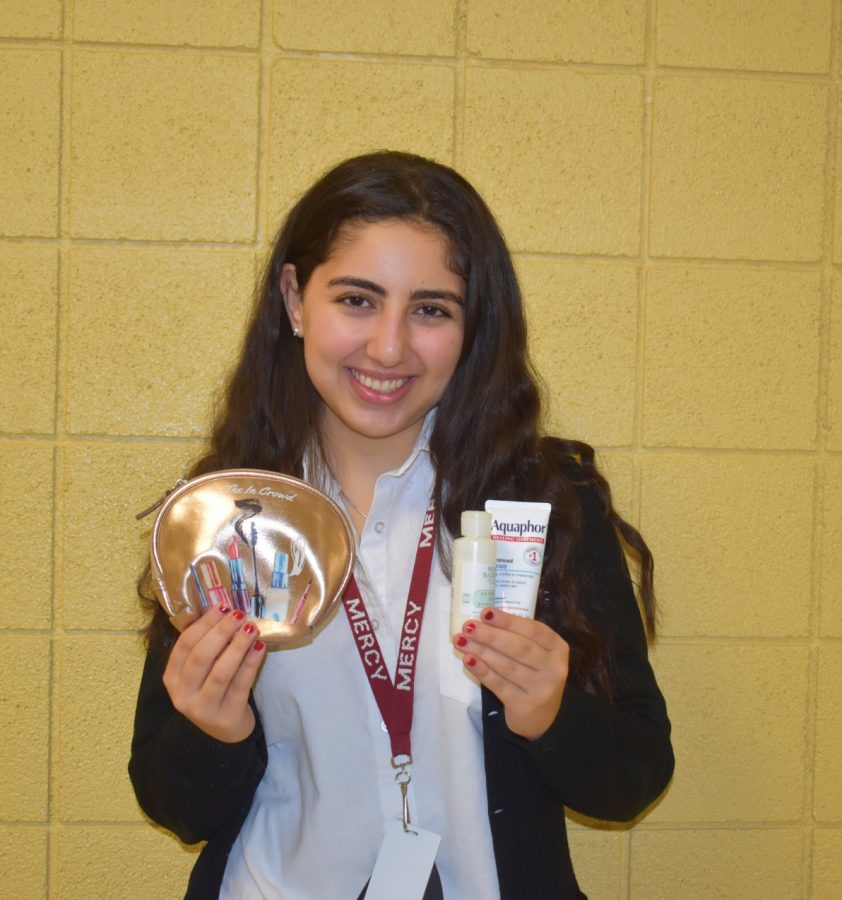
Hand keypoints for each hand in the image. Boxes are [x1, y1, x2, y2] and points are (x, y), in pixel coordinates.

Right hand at [163, 603, 265, 742]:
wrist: (222, 733)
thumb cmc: (211, 691)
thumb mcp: (198, 673)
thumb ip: (204, 646)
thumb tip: (222, 610)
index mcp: (172, 678)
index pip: (184, 645)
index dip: (204, 624)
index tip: (222, 606)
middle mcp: (182, 694)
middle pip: (201, 657)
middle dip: (221, 632)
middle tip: (239, 615)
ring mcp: (203, 708)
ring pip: (221, 672)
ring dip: (238, 646)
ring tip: (252, 628)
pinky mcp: (226, 716)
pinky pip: (241, 685)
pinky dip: (251, 664)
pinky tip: (260, 648)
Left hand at [452, 608, 568, 739]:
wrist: (540, 717)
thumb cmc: (533, 674)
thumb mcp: (537, 654)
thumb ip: (519, 636)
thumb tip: (484, 619)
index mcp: (558, 648)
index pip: (534, 630)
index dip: (509, 620)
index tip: (485, 612)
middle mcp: (554, 669)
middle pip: (520, 648)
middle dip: (491, 635)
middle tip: (468, 626)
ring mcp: (541, 689)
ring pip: (507, 666)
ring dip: (481, 651)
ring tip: (461, 640)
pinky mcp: (524, 705)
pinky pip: (498, 684)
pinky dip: (482, 670)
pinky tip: (468, 660)